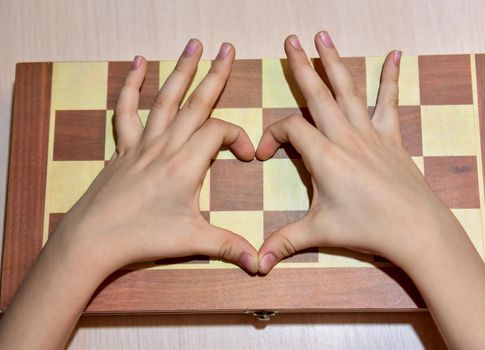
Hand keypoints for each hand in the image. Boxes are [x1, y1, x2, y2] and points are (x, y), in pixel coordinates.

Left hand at [53, 40, 258, 273]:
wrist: (94, 239)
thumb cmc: (142, 238)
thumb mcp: (192, 241)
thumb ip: (229, 246)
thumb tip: (260, 265)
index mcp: (186, 165)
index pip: (219, 132)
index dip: (239, 137)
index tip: (247, 156)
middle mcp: (165, 146)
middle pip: (195, 103)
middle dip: (215, 74)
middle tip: (227, 49)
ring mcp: (142, 143)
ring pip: (165, 99)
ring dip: (180, 70)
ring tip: (193, 45)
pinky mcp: (123, 147)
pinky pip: (126, 110)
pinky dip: (130, 85)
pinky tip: (137, 64)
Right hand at [256, 32, 454, 273]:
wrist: (415, 228)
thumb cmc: (367, 228)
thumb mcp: (319, 232)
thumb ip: (285, 242)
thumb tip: (257, 264)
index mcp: (324, 156)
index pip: (290, 129)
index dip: (272, 136)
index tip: (266, 155)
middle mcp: (345, 136)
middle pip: (317, 93)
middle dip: (301, 66)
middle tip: (290, 40)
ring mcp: (369, 133)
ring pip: (347, 89)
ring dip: (334, 61)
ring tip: (323, 36)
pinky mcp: (390, 136)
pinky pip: (388, 101)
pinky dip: (390, 77)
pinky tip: (395, 55)